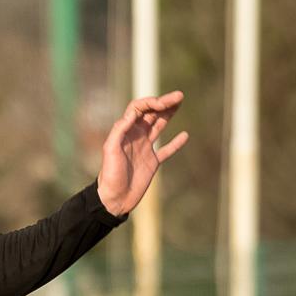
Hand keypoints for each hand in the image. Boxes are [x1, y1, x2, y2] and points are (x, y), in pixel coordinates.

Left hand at [96, 90, 188, 217]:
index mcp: (125, 132)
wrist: (114, 199)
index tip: (163, 103)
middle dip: (164, 103)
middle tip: (179, 95)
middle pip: (151, 114)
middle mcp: (135, 137)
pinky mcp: (152, 162)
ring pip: (158, 126)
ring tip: (180, 103)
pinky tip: (185, 135)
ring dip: (169, 114)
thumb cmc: (110, 175)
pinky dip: (176, 143)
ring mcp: (144, 149)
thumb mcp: (110, 150)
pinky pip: (166, 150)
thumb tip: (133, 112)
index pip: (138, 109)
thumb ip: (120, 130)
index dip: (151, 102)